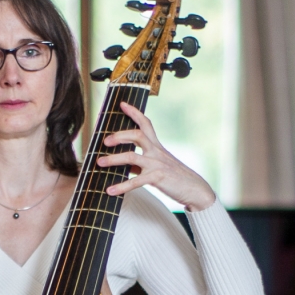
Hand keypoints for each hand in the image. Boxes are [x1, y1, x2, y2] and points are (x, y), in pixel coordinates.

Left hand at [97, 101, 216, 210]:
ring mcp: (157, 164)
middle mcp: (156, 152)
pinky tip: (110, 191)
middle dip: (119, 135)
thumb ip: (142, 163)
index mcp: (157, 146)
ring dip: (113, 159)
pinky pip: (136, 181)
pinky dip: (121, 186)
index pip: (146, 124)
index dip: (134, 113)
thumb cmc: (176, 177)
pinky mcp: (157, 178)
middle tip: (105, 140)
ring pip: (132, 157)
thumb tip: (125, 166)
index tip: (122, 104)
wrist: (194, 189)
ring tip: (99, 162)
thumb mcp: (159, 166)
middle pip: (137, 134)